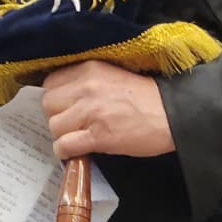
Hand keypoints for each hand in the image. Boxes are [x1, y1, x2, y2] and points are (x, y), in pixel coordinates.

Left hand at [42, 61, 174, 161]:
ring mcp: (91, 112)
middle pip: (48, 105)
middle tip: (72, 124)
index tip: (65, 107)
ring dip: (63, 135)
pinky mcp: (98, 136)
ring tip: (78, 137)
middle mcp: (86, 87)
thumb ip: (86, 81)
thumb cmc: (146, 97)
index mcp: (89, 69)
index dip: (56, 98)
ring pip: (54, 126)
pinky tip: (76, 152)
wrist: (173, 114)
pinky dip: (66, 152)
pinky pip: (64, 145)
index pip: (50, 83)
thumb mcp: (112, 75)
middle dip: (57, 116)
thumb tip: (63, 97)